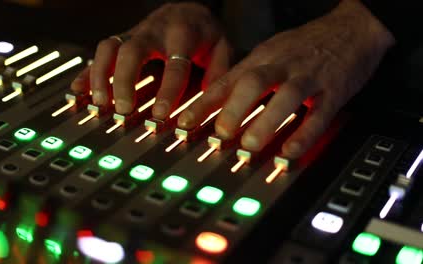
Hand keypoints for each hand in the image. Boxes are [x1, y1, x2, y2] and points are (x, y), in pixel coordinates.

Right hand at [71, 2, 231, 119]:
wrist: (187, 10)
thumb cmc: (203, 33)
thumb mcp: (221, 47)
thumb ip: (218, 72)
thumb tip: (210, 100)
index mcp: (182, 34)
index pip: (174, 64)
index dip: (167, 90)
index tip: (160, 114)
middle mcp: (153, 31)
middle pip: (132, 51)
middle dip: (125, 81)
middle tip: (124, 110)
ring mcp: (133, 34)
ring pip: (109, 48)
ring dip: (101, 76)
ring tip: (101, 103)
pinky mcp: (121, 40)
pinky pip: (99, 54)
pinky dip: (88, 72)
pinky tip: (79, 90)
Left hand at [178, 0, 394, 158]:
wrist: (352, 27)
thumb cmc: (305, 46)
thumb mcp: (270, 54)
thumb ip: (245, 77)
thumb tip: (216, 103)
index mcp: (261, 58)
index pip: (227, 80)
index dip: (204, 103)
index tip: (184, 123)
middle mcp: (281, 65)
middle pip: (253, 83)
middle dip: (233, 110)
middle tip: (220, 135)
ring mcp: (308, 77)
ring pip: (285, 96)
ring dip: (265, 121)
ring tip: (249, 146)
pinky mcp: (333, 91)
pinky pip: (319, 114)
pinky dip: (304, 134)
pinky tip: (290, 150)